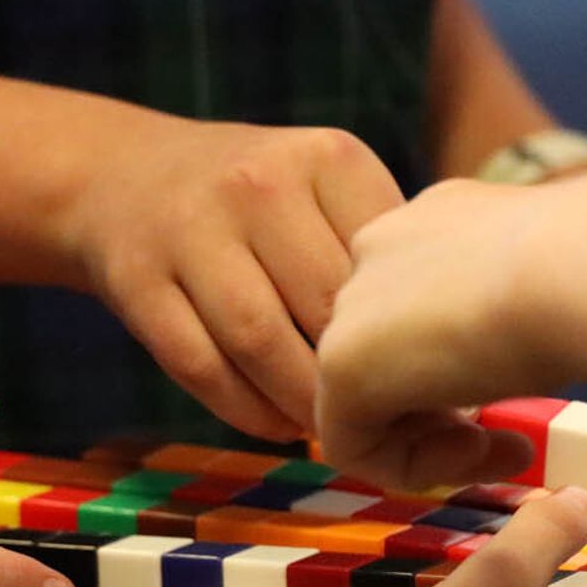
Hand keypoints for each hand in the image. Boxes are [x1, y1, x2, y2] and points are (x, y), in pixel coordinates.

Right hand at [61, 118, 406, 440]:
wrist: (124, 175)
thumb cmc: (261, 204)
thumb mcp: (329, 193)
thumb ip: (385, 256)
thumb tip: (462, 366)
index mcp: (327, 159)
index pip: (387, 265)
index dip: (410, 334)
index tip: (426, 375)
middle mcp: (258, 184)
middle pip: (327, 309)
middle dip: (361, 377)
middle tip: (387, 419)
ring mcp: (191, 231)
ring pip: (263, 344)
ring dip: (304, 405)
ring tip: (334, 427)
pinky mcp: (138, 282)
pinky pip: (203, 367)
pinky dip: (249, 411)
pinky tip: (281, 425)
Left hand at [315, 177, 586, 490]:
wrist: (586, 272)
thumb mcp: (553, 288)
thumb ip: (517, 315)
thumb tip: (525, 349)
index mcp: (439, 220)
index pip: (424, 311)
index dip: (469, 371)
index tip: (524, 392)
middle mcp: (384, 248)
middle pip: (392, 357)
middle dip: (448, 412)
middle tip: (514, 438)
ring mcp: (354, 303)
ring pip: (370, 400)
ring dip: (437, 442)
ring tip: (509, 449)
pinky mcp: (341, 363)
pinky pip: (352, 443)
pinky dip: (411, 468)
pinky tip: (475, 453)